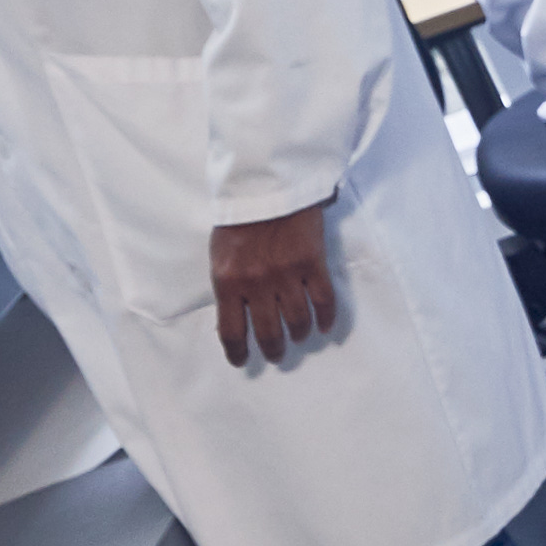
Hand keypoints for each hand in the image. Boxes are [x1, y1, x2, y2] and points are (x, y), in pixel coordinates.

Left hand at [212, 205, 341, 370]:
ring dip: (299, 334)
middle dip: (273, 349)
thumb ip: (228, 285)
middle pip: (268, 332)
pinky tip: (323, 326)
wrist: (267, 186)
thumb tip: (238, 315)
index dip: (237, 352)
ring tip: (300, 336)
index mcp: (228, 282)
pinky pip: (323, 301)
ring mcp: (286, 274)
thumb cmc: (239, 219)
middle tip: (276, 354)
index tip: (241, 360)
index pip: (231, 331)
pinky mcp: (311, 263)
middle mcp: (256, 284)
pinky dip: (325, 318)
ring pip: (297, 320)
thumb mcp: (220, 255)